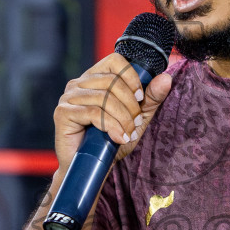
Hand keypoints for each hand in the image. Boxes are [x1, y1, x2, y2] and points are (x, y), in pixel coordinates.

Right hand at [53, 53, 173, 169]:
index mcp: (94, 79)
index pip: (115, 61)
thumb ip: (150, 99)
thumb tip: (166, 78)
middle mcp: (79, 84)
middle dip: (130, 105)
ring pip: (104, 98)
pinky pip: (93, 112)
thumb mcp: (136, 119)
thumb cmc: (110, 142)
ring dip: (122, 119)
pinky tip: (117, 138)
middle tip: (135, 123)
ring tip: (127, 134)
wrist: (90, 168)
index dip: (132, 77)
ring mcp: (69, 97)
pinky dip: (111, 126)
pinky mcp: (63, 112)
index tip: (140, 98)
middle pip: (112, 81)